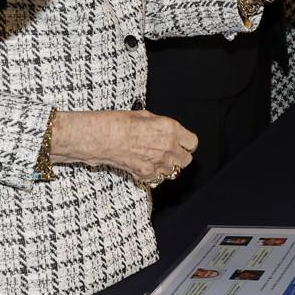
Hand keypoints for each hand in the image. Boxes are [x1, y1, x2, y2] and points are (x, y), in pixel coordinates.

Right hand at [50, 109, 196, 183]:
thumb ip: (161, 126)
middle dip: (180, 156)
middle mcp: (168, 147)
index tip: (182, 143)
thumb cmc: (119, 123)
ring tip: (155, 159)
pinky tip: (145, 165)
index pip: (192, 142)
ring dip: (168, 166)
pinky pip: (158, 178)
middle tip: (169, 152)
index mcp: (171, 129)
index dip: (187, 143)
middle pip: (186, 159)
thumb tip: (165, 130)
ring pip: (174, 171)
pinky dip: (154, 174)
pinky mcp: (147, 175)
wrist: (102, 137)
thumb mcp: (146, 116)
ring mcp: (158, 164)